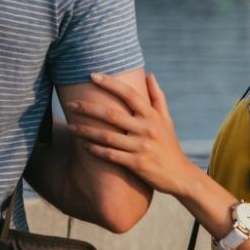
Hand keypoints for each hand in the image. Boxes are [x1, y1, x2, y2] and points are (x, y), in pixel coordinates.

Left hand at [67, 73, 196, 197]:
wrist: (179, 175)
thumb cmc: (169, 144)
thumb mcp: (166, 119)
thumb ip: (157, 96)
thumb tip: (149, 74)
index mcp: (152, 115)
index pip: (129, 94)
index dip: (110, 83)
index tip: (92, 75)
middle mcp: (146, 129)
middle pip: (112, 115)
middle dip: (88, 108)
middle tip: (71, 104)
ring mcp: (141, 147)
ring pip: (107, 137)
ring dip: (86, 131)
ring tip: (70, 126)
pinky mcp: (136, 164)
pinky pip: (110, 155)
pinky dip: (95, 150)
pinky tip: (84, 145)